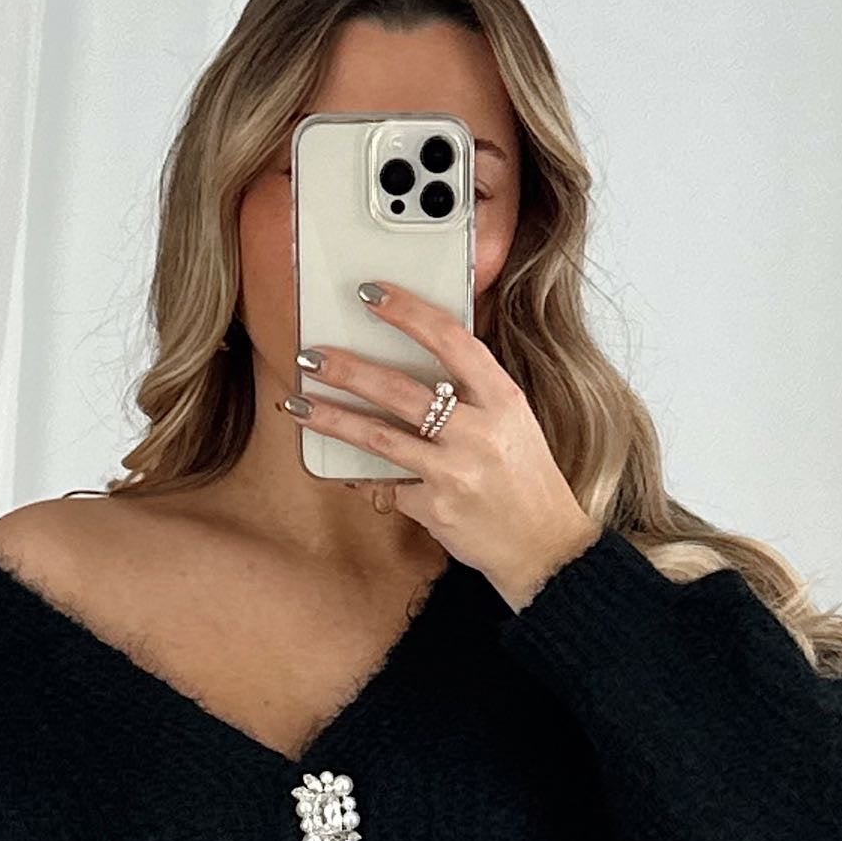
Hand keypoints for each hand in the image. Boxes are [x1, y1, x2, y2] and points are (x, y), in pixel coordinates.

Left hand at [280, 281, 603, 610]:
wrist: (544, 546)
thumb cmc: (526, 478)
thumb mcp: (514, 421)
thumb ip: (474, 390)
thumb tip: (417, 358)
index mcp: (502, 399)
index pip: (451, 340)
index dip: (408, 313)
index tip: (371, 294)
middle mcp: (479, 432)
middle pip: (401, 390)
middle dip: (348, 371)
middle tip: (311, 357)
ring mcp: (455, 473)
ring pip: (378, 437)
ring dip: (331, 419)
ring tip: (297, 405)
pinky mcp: (435, 508)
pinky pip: (386, 484)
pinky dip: (361, 475)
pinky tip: (341, 466)